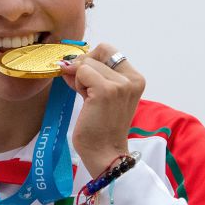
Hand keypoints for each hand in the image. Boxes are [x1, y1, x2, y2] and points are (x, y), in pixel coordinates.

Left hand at [58, 43, 144, 177]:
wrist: (105, 153)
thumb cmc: (101, 127)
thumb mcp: (100, 94)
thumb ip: (91, 75)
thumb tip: (68, 61)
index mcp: (135, 79)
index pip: (108, 51)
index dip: (92, 60)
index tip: (86, 79)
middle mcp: (132, 79)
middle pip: (98, 52)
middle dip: (84, 68)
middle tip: (84, 90)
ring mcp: (120, 84)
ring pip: (87, 62)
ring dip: (80, 79)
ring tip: (89, 101)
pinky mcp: (106, 91)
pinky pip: (82, 72)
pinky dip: (77, 84)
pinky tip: (85, 101)